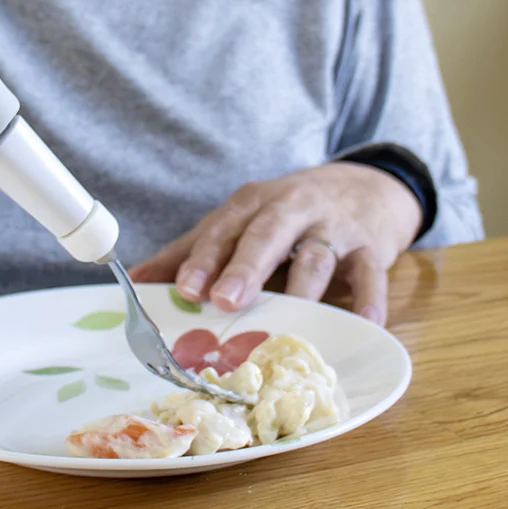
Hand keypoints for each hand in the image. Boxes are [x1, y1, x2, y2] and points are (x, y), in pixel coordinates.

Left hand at [128, 163, 422, 324]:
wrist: (364, 185)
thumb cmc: (289, 212)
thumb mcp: (241, 220)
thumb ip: (192, 250)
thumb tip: (135, 280)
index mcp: (253, 203)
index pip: (223, 229)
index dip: (203, 259)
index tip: (184, 289)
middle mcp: (291, 209)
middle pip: (265, 236)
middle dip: (244, 268)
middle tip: (224, 300)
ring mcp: (333, 227)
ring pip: (316, 256)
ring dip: (303, 287)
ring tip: (291, 317)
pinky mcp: (372, 248)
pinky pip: (372, 275)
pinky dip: (370, 299)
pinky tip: (364, 323)